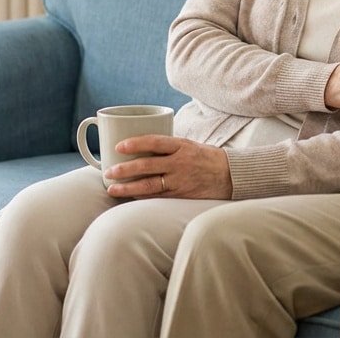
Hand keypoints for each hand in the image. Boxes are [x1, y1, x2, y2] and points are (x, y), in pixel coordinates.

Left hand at [104, 135, 231, 200]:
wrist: (231, 175)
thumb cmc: (206, 158)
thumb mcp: (189, 145)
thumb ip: (168, 147)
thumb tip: (140, 147)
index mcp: (181, 146)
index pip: (154, 141)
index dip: (135, 143)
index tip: (118, 146)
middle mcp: (180, 162)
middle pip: (147, 165)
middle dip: (125, 169)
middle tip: (108, 172)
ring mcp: (181, 180)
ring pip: (150, 184)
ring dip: (128, 187)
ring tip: (112, 188)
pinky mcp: (182, 195)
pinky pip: (158, 197)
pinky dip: (143, 197)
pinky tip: (130, 198)